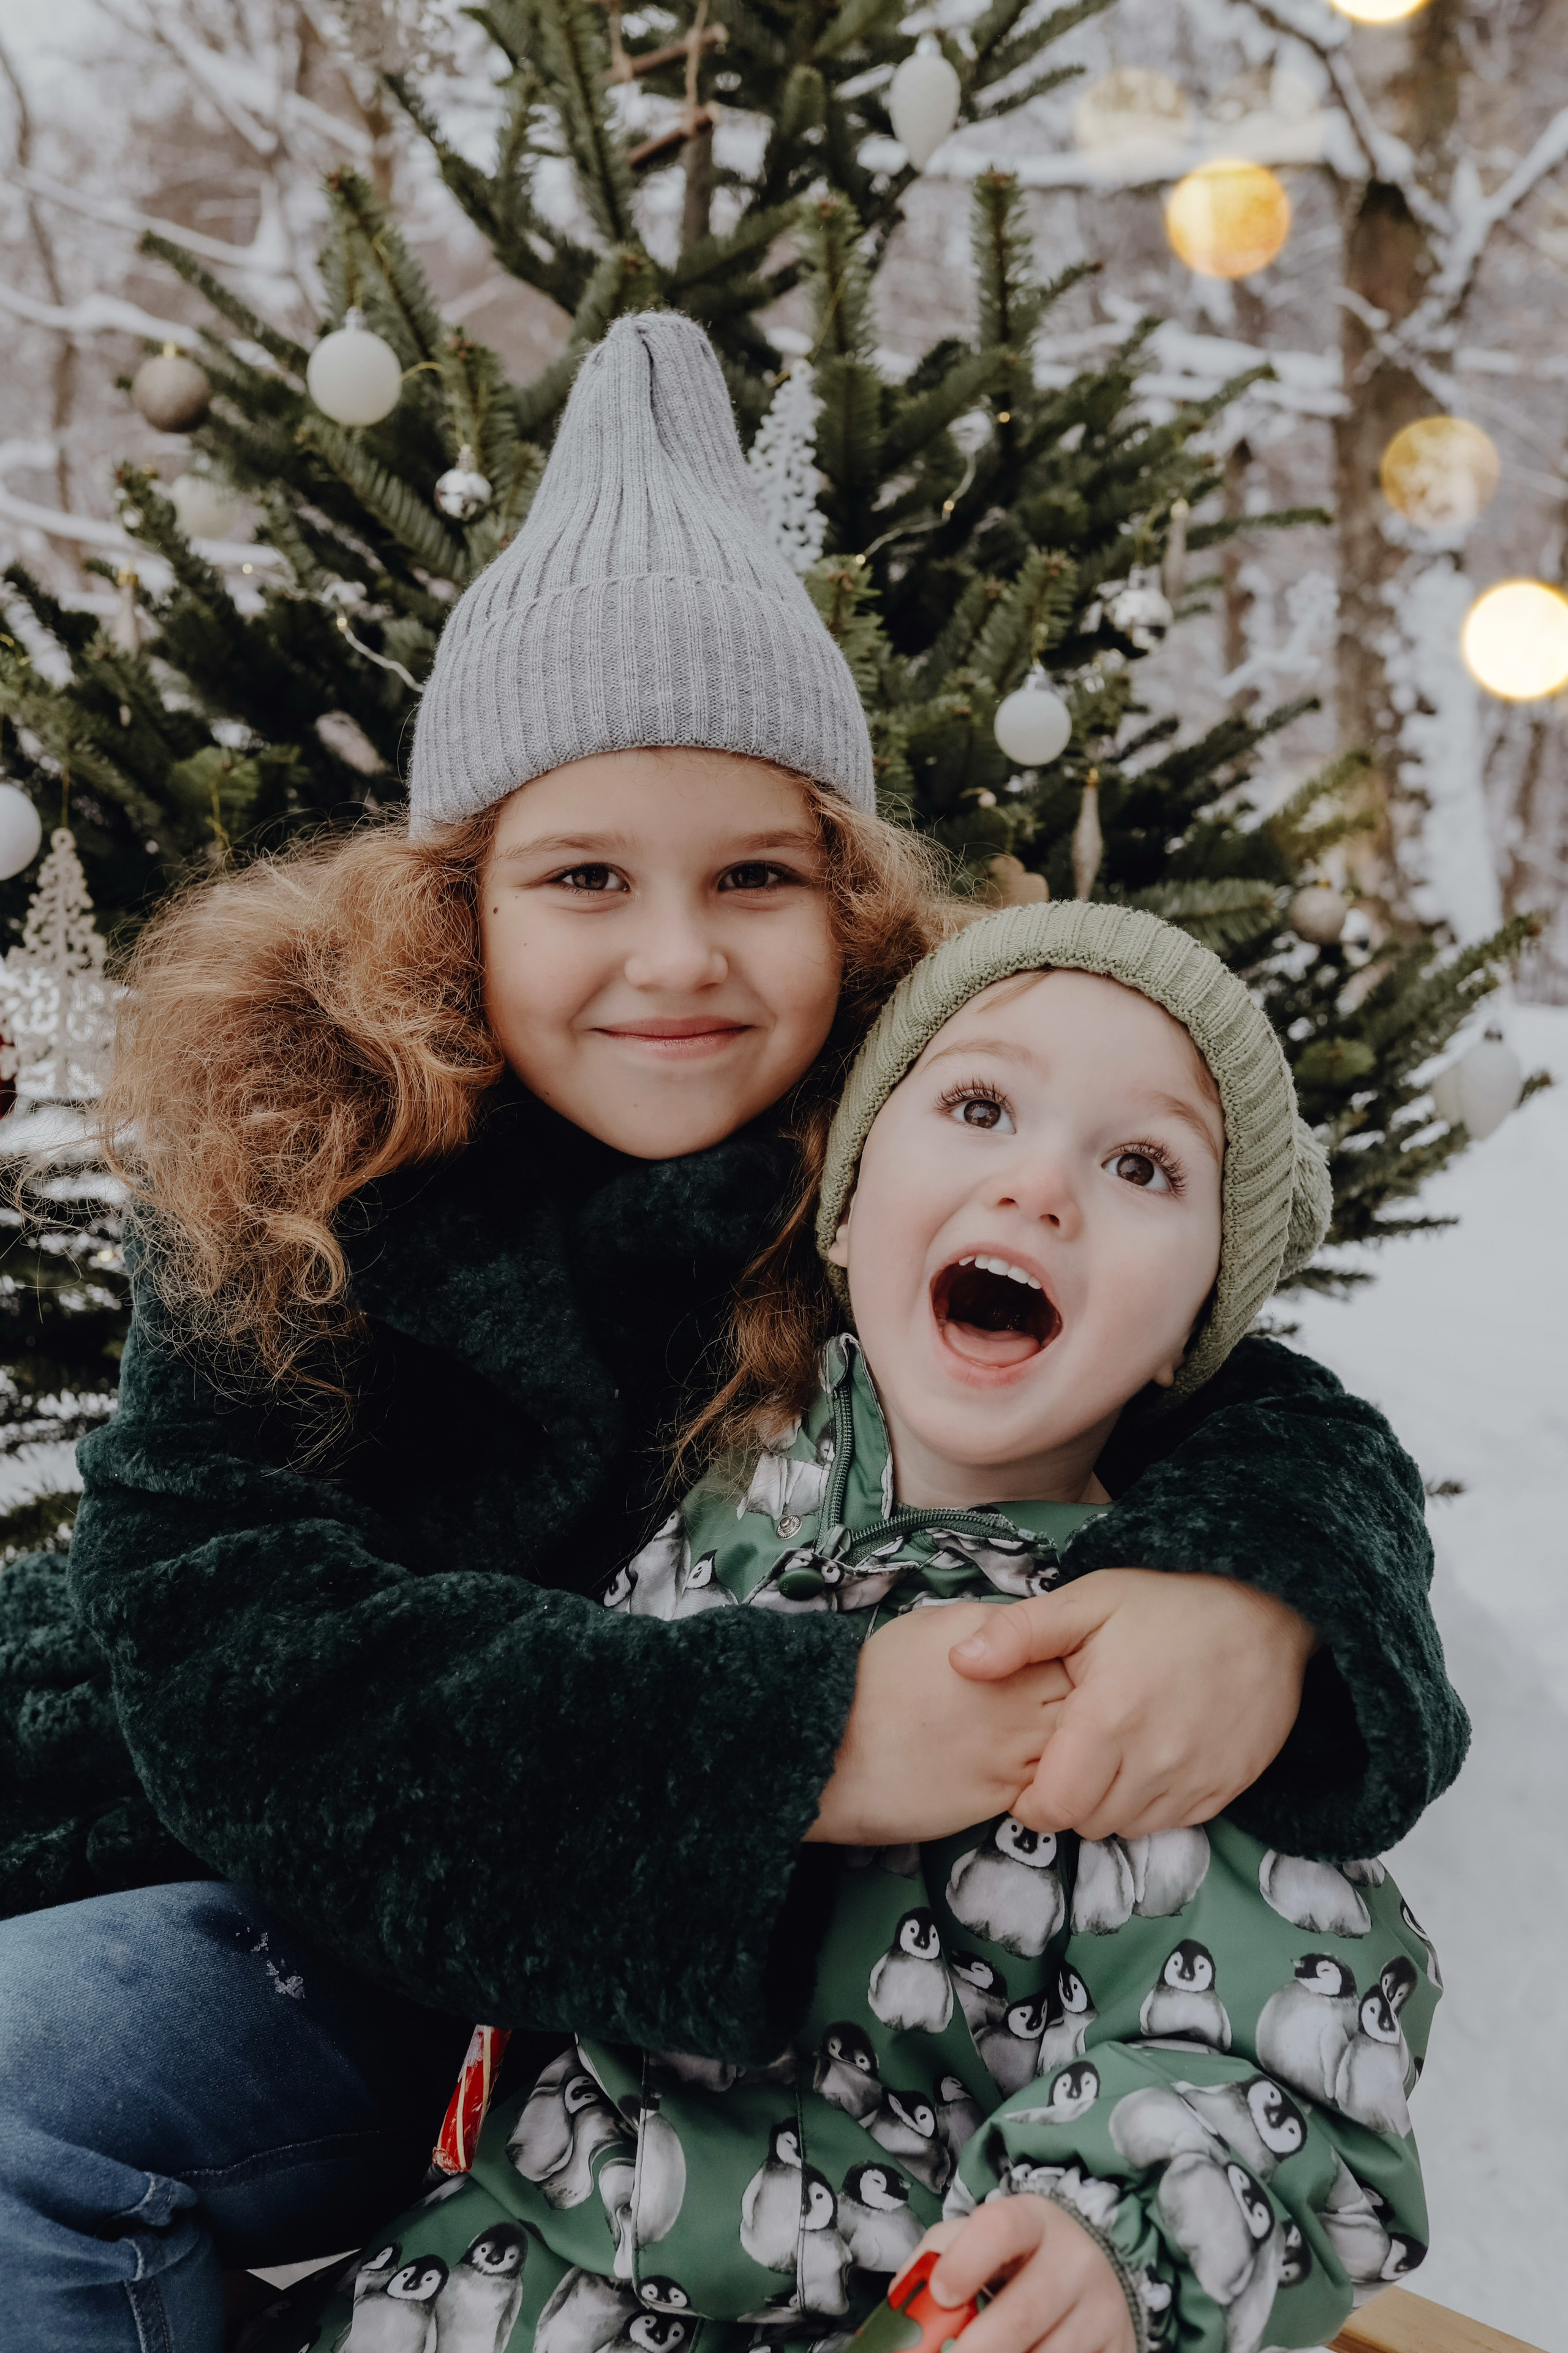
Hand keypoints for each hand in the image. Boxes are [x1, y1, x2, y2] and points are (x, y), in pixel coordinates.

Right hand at [805, 1604, 1070, 1845]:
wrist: (836, 1749)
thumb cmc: (875, 1680)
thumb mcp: (934, 1624)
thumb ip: (990, 1627)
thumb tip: (1021, 1633)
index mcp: (1004, 1653)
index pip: (1069, 1651)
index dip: (1067, 1658)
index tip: (1055, 1664)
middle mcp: (1020, 1700)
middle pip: (1083, 1700)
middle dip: (1080, 1701)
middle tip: (1059, 1704)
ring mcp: (1016, 1751)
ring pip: (1077, 1748)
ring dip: (1072, 1744)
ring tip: (1043, 1740)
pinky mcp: (1005, 1795)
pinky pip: (1052, 1786)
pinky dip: (1053, 1780)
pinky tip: (1028, 1771)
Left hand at [900, 2202, 1134, 2352]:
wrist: (1097, 2261)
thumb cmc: (1021, 2254)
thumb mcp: (983, 2235)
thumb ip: (939, 2255)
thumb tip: (901, 2305)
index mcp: (1035, 2221)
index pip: (1000, 2227)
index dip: (966, 2262)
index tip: (940, 2294)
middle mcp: (1076, 2261)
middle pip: (1020, 2315)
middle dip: (975, 2350)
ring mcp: (1103, 2310)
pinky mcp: (1121, 2348)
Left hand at [948, 1569, 1317, 1840]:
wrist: (1264, 1607)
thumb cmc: (1167, 1601)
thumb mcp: (1086, 1601)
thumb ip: (1017, 1634)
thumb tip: (959, 1662)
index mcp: (1110, 1719)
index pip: (1052, 1808)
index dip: (1030, 1799)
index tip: (1032, 1767)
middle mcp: (1155, 1761)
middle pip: (1088, 1823)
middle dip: (1067, 1798)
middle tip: (1070, 1751)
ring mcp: (1197, 1779)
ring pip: (1129, 1827)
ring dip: (1109, 1803)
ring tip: (1109, 1752)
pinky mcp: (1228, 1786)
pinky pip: (1174, 1822)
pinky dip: (1152, 1802)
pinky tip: (1149, 1757)